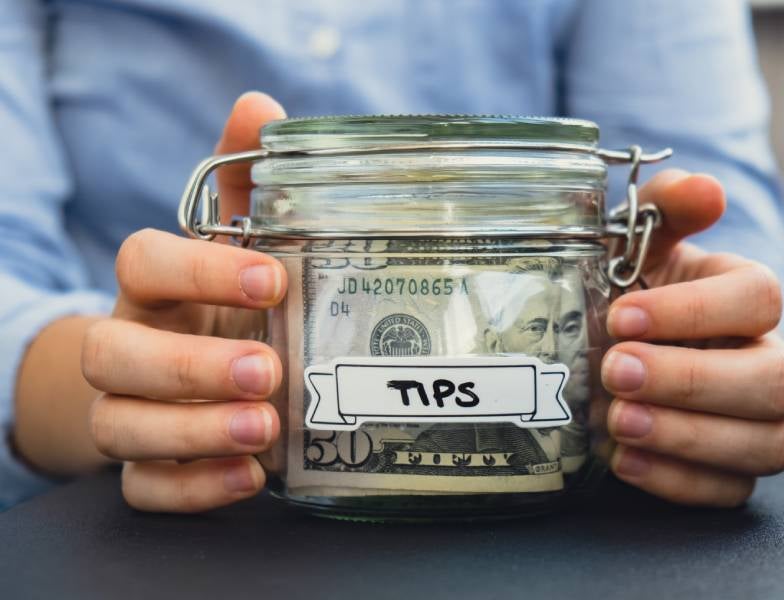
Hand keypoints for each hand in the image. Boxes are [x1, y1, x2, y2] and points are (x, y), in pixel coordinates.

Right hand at [82, 92, 287, 511]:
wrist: (174, 373)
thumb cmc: (214, 303)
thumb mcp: (231, 246)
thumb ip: (244, 185)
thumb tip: (262, 108)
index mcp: (153, 285)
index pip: (144, 262)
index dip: (201, 268)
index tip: (273, 276)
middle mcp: (128, 344)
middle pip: (121, 353)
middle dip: (192, 364)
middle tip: (266, 369)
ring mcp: (126, 408)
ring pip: (126, 424)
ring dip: (194, 429)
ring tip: (264, 430)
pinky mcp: (142, 465)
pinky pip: (146, 487)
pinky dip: (194, 487)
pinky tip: (249, 477)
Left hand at [599, 170, 783, 506]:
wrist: (608, 348)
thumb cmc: (629, 290)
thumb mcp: (636, 245)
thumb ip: (666, 209)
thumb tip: (706, 190)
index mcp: (745, 299)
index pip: (759, 299)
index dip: (694, 310)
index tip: (622, 316)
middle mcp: (766, 361)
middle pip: (776, 380)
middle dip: (691, 380)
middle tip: (616, 371)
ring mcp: (755, 423)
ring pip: (767, 444)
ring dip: (688, 437)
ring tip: (618, 423)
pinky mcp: (729, 471)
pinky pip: (730, 491)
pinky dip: (677, 481)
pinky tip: (622, 461)